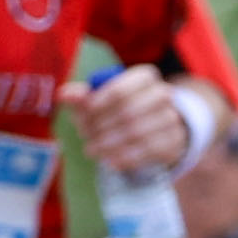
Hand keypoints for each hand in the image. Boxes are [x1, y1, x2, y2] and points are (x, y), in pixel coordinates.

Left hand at [77, 67, 193, 182]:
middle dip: (101, 126)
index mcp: (145, 77)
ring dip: (109, 144)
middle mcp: (163, 94)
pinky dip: (126, 157)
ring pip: (137, 133)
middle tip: (83, 135)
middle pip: (127, 112)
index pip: (120, 89)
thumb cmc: (122, 107)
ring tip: (91, 150)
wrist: (158, 125)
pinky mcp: (174, 142)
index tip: (83, 114)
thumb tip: (64, 94)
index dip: (99, 102)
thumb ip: (83, 96)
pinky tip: (109, 160)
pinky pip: (148, 151)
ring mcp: (172, 119)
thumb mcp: (102, 98)